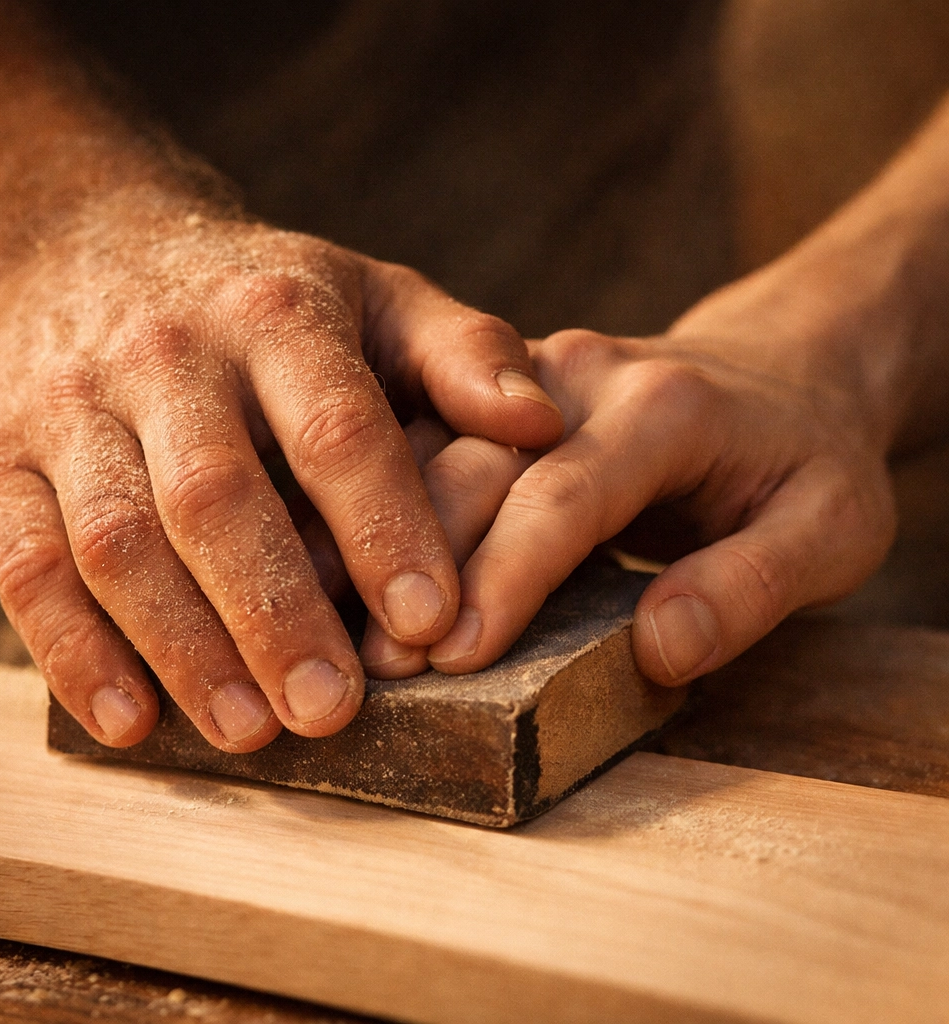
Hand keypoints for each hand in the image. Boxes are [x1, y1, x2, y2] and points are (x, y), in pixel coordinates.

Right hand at [0, 201, 561, 750]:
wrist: (86, 247)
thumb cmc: (261, 298)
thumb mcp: (375, 295)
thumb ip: (464, 354)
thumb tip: (543, 424)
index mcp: (274, 312)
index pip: (334, 425)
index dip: (381, 526)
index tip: (429, 623)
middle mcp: (165, 354)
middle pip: (217, 497)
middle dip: (278, 613)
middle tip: (334, 710)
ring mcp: (69, 407)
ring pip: (118, 541)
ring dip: (184, 648)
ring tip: (252, 732)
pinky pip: (25, 564)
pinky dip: (73, 652)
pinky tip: (131, 721)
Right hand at [362, 325, 895, 684]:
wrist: (783, 373)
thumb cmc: (808, 459)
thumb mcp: (834, 526)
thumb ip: (752, 586)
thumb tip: (660, 648)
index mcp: (664, 406)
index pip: (569, 493)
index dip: (509, 575)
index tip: (456, 656)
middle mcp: (578, 377)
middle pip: (475, 465)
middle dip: (416, 562)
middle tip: (376, 662)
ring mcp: (529, 382)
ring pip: (429, 451)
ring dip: (379, 539)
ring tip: (338, 624)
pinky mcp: (498, 403)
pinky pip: (425, 449)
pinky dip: (380, 512)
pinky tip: (341, 568)